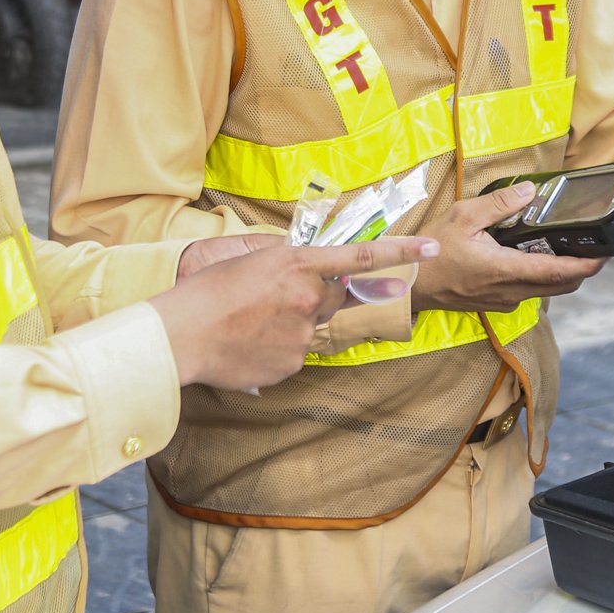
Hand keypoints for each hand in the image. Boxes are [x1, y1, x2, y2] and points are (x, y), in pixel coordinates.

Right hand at [151, 236, 439, 390]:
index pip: (362, 257)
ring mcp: (303, 334)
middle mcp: (309, 298)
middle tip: (280, 300)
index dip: (401, 252)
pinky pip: (297, 352)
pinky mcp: (294, 363)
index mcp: (298, 265)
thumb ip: (290, 265)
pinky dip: (279, 347)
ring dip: (292, 324)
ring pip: (313, 327)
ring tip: (251, 323)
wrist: (182, 335)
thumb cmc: (209, 293)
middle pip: (337, 296)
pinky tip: (249, 343)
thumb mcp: (252, 262)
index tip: (431, 249)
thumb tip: (312, 274)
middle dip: (322, 297)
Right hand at [409, 184, 606, 313]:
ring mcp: (504, 301)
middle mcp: (510, 292)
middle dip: (582, 268)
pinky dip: (542, 278)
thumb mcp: (464, 216)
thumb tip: (529, 192)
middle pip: (561, 285)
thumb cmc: (433, 252)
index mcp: (505, 270)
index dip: (586, 265)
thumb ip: (500, 204)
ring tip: (570, 248)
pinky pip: (530, 292)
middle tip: (596, 248)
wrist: (410, 283)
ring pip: (547, 291)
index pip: (558, 273)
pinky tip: (537, 257)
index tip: (605, 255)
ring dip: (563, 274)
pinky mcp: (497, 303)